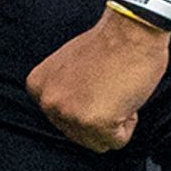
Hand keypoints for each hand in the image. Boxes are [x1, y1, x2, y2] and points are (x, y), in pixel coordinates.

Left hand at [26, 9, 170, 151]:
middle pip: (82, 136)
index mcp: (38, 88)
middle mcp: (48, 103)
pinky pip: (118, 140)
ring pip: (100, 142)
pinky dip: (129, 122)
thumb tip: (74, 112)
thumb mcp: (68, 68)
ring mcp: (69, 114)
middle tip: (110, 85)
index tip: (97, 82)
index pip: (66, 122)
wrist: (132, 28)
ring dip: (116, 119)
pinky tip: (125, 95)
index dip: (91, 104)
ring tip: (116, 89)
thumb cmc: (110, 43)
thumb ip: (65, 91)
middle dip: (103, 115)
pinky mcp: (94, 122)